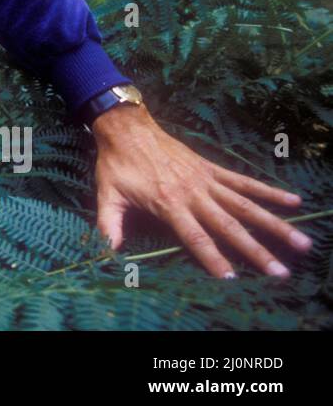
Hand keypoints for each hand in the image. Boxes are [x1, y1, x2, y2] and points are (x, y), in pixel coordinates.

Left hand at [92, 103, 311, 277]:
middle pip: (229, 227)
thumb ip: (109, 224)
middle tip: (280, 271)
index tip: (231, 278)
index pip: (195, 237)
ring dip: (273, 224)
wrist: (126, 127)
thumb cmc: (116, 163)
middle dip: (255, 250)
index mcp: (168, 203)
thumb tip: (106, 251)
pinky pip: (244, 182)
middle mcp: (193, 194)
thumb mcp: (107, 194)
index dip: (212, 258)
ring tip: (300, 242)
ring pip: (245, 206)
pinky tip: (293, 201)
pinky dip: (268, 192)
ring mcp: (206, 180)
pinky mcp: (211, 169)